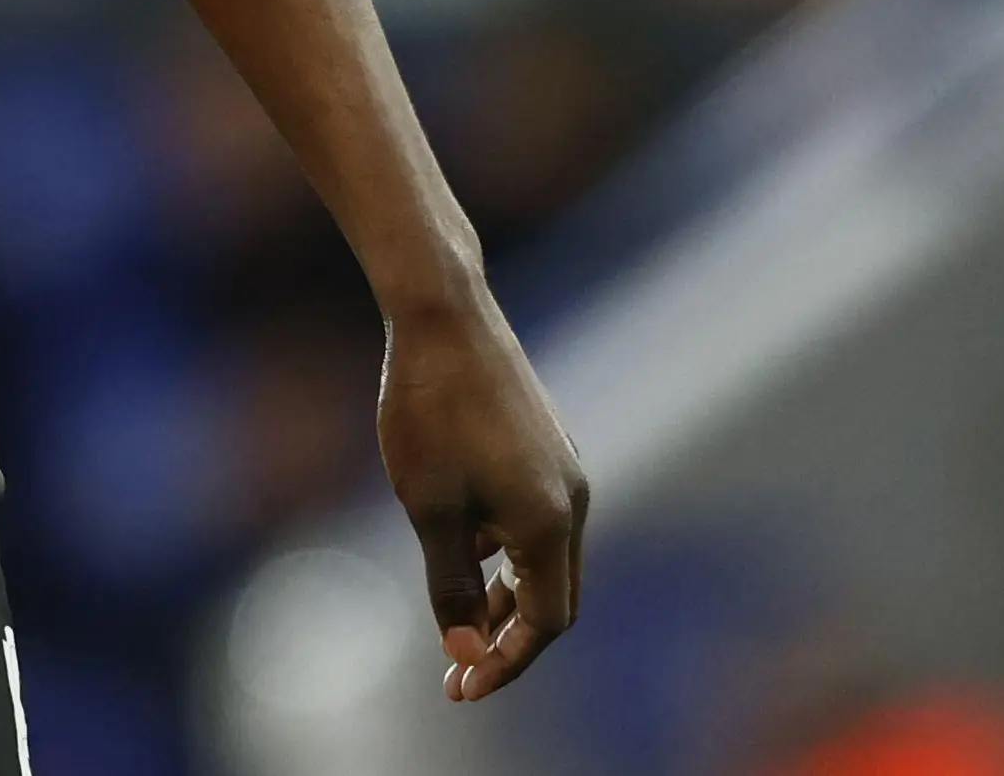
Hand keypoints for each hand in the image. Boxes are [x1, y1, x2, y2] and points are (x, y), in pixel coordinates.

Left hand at [375, 290, 588, 701]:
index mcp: (550, 523)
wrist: (443, 314)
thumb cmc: (430, 410)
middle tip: (458, 669)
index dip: (504, 663)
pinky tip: (460, 543)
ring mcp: (565, 470)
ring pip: (544, 558)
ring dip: (505, 594)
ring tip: (453, 614)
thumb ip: (452, 587)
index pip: (545, 623)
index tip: (460, 689)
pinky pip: (536, 520)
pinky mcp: (548, 447)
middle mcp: (574, 500)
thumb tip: (467, 654)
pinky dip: (504, 550)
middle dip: (509, 638)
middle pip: (554, 597)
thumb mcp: (429, 509)